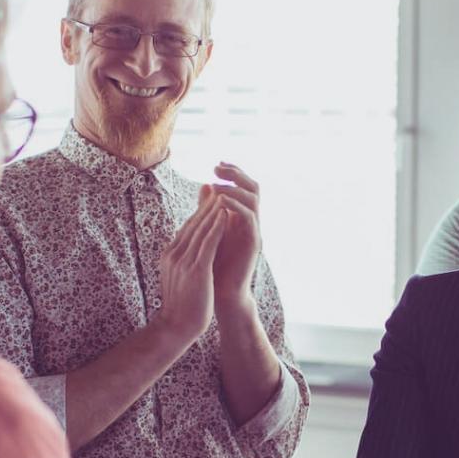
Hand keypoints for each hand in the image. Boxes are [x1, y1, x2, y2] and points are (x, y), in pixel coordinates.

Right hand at [154, 198, 228, 345]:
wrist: (175, 327)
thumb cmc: (180, 305)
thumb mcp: (180, 277)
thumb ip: (183, 259)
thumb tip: (189, 249)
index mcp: (171, 254)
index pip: (187, 228)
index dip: (200, 212)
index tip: (211, 198)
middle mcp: (175, 253)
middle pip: (193, 223)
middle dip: (206, 205)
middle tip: (218, 186)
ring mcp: (184, 260)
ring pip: (200, 229)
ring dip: (213, 210)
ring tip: (224, 194)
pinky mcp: (196, 269)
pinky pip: (208, 243)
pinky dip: (217, 227)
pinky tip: (226, 215)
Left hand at [206, 164, 261, 314]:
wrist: (221, 292)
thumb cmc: (213, 263)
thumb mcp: (209, 229)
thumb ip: (209, 208)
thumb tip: (205, 185)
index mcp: (240, 216)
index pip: (242, 186)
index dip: (232, 173)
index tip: (215, 165)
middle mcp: (250, 221)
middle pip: (253, 187)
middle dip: (236, 174)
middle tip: (217, 167)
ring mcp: (254, 230)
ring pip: (253, 199)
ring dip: (235, 187)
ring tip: (217, 184)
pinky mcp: (253, 242)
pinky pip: (249, 217)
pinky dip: (236, 206)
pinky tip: (222, 201)